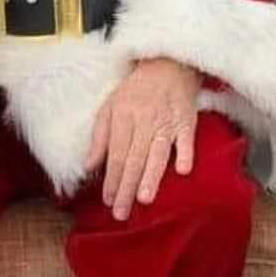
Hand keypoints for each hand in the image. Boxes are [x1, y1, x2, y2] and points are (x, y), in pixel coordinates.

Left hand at [85, 58, 200, 221]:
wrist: (167, 64)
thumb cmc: (136, 89)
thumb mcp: (110, 106)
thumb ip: (99, 136)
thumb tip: (89, 165)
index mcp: (123, 116)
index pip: (115, 154)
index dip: (111, 179)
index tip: (108, 200)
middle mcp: (143, 120)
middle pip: (133, 158)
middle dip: (126, 188)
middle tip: (121, 212)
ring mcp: (166, 120)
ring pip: (157, 152)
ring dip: (151, 175)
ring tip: (144, 199)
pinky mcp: (186, 120)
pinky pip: (186, 138)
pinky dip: (184, 153)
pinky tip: (182, 170)